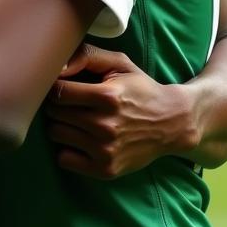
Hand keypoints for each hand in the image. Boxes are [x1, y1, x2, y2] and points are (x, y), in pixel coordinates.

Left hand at [43, 44, 195, 179]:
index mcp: (107, 97)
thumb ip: (85, 56)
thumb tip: (57, 68)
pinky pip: (64, 159)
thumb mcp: (119, 63)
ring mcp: (106, 151)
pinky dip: (68, 149)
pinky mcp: (106, 170)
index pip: (58, 91)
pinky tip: (82, 140)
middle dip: (58, 105)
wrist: (172, 123)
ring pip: (56, 134)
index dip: (57, 86)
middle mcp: (106, 126)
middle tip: (74, 103)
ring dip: (62, 125)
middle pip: (54, 113)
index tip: (65, 86)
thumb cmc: (139, 88)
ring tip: (79, 120)